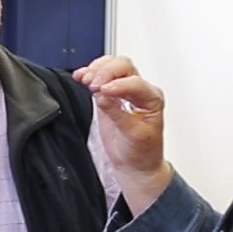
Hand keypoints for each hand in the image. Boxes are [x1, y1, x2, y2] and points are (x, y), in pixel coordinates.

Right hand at [73, 54, 171, 210]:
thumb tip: (102, 97)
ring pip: (112, 66)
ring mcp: (123, 91)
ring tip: (85, 79)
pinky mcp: (109, 95)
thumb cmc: (142, 151)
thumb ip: (118, 114)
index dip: (117, 84)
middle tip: (93, 84)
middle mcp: (139, 91)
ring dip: (96, 69)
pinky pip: (100, 77)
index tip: (102, 91)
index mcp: (151, 98)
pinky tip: (81, 77)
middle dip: (106, 71)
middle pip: (124, 66)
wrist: (136, 164)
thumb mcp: (134, 135)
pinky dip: (89, 74)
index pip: (134, 82)